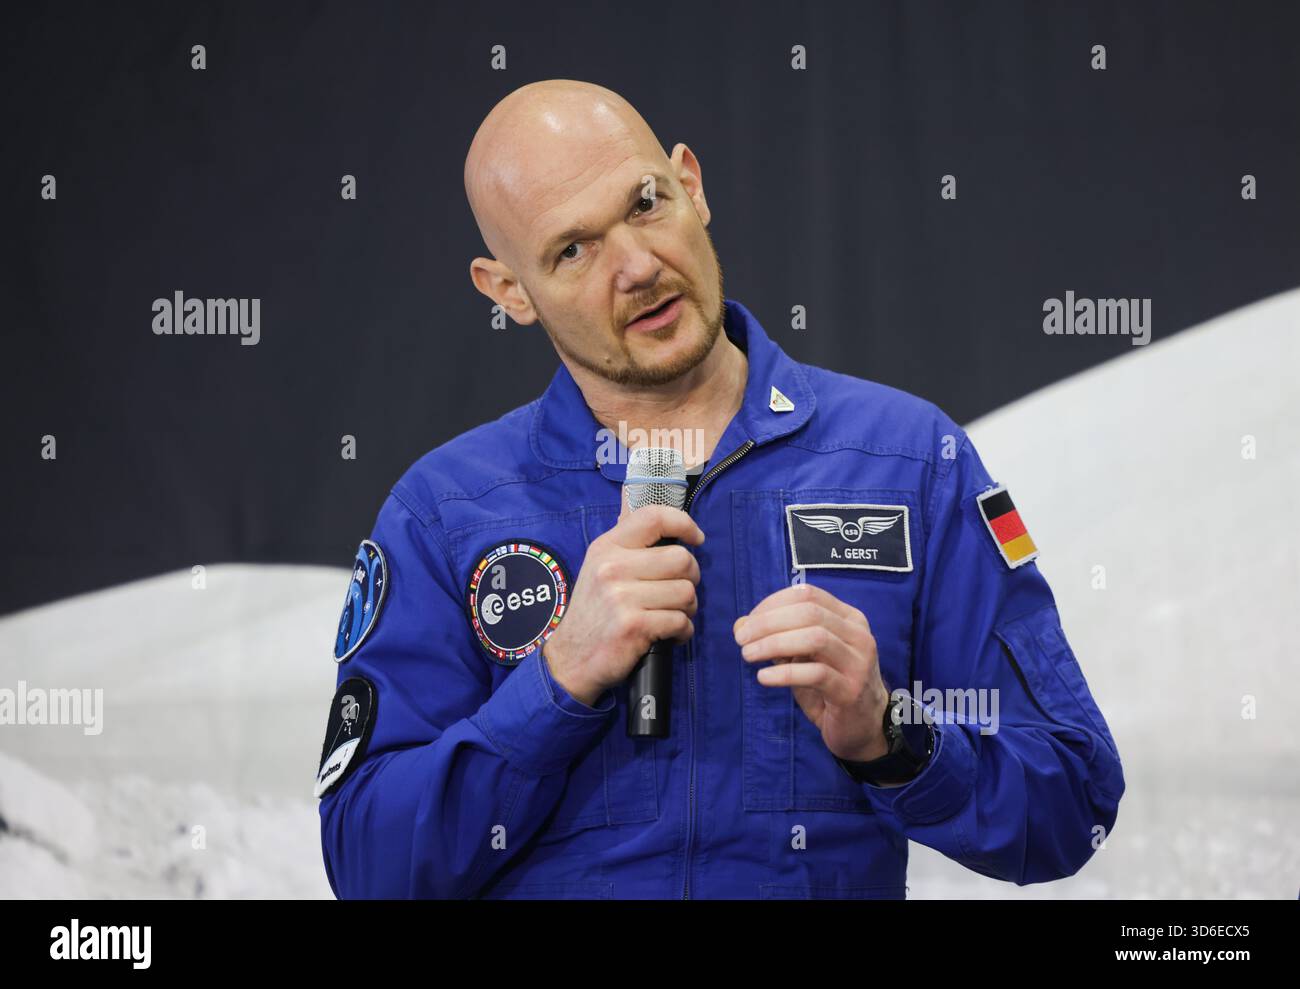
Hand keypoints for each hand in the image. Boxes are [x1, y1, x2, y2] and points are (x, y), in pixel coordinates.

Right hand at [542, 491, 704, 705]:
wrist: (571, 658)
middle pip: (682, 559)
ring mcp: (622, 597)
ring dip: (688, 608)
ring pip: (686, 592)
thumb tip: (673, 528)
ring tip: (673, 615)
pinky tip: (670, 635)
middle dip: (691, 578)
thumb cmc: (595, 612)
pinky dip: (683, 631)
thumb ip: (630, 547)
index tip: (696, 539)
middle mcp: (613, 568)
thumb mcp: (600, 568)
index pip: (653, 517)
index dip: (684, 523)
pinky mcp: (633, 626)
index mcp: (607, 547)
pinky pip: (680, 621)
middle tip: (680, 592)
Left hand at [733, 581, 891, 762]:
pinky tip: (764, 677)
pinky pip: (815, 674)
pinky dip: (784, 673)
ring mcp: (858, 662)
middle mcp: (858, 635)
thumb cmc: (828, 686)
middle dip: (768, 622)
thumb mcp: (802, 657)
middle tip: (741, 639)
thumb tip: (740, 625)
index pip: (808, 595)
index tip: (747, 622)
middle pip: (809, 613)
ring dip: (774, 643)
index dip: (772, 604)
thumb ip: (776, 637)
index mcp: (848, 618)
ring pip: (814, 638)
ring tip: (748, 655)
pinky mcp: (851, 690)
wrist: (861, 726)